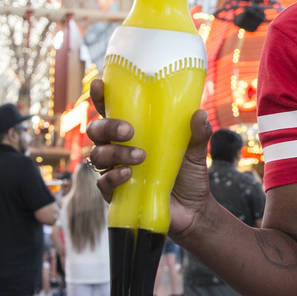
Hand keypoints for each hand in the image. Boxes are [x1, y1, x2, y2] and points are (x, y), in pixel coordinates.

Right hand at [85, 78, 212, 237]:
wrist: (193, 211)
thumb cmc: (189, 176)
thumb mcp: (196, 152)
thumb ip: (197, 134)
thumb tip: (199, 114)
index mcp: (135, 133)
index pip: (112, 110)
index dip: (101, 97)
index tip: (99, 84)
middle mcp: (119, 149)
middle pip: (96, 131)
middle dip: (108, 126)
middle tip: (129, 130)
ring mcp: (115, 171)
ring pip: (97, 155)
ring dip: (116, 153)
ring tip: (141, 157)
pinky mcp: (115, 194)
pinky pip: (102, 182)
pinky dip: (113, 177)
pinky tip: (128, 176)